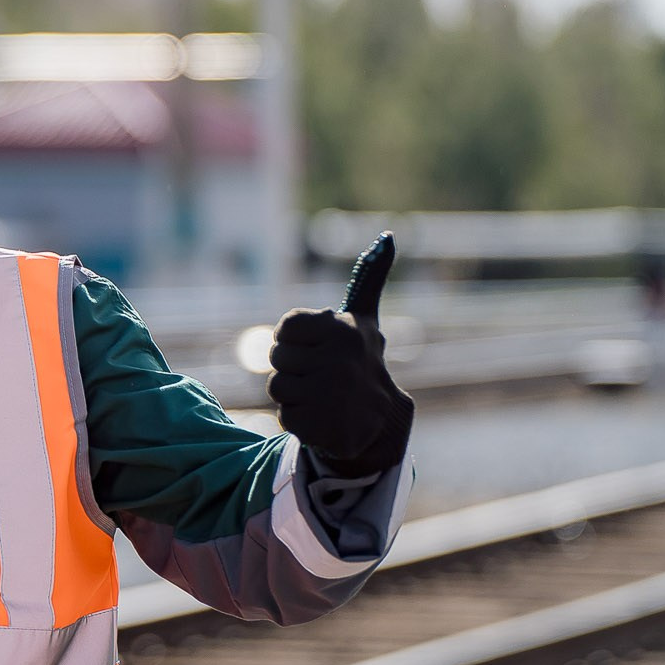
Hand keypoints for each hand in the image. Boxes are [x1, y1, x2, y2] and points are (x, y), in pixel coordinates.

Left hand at [267, 232, 413, 477]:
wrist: (381, 421)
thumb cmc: (360, 361)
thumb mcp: (363, 319)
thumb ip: (369, 278)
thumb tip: (388, 236)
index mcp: (344, 329)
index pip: (284, 328)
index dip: (293, 339)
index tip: (317, 345)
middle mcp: (340, 361)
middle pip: (276, 358)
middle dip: (293, 367)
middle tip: (321, 374)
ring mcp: (332, 398)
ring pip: (277, 388)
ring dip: (294, 394)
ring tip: (323, 396)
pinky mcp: (323, 428)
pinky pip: (285, 418)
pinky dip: (299, 420)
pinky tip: (323, 418)